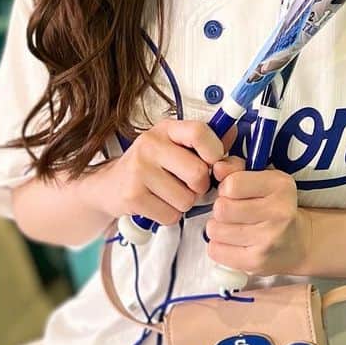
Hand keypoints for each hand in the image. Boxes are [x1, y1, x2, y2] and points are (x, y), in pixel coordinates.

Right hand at [94, 119, 226, 227]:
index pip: (199, 133)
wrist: (110, 185)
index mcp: (167, 129)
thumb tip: (235, 134)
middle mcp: (150, 145)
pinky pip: (171, 215)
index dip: (215, 151)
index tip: (214, 162)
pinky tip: (157, 204)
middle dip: (200, 186)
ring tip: (168, 193)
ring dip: (184, 203)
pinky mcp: (132, 196)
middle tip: (187, 184)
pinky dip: (169, 215)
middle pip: (198, 174)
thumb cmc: (151, 166)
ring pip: (187, 199)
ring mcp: (139, 170)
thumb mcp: (177, 147)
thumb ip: (208, 144)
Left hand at [205, 158, 312, 276]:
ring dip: (218, 227)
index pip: (232, 184)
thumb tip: (217, 168)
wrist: (298, 243)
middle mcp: (278, 213)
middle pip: (222, 208)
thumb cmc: (274, 206)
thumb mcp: (262, 179)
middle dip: (221, 208)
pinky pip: (216, 251)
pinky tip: (232, 242)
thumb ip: (236, 169)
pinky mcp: (257, 262)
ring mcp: (268, 240)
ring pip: (215, 230)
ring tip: (231, 227)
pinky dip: (218, 246)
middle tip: (231, 212)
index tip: (234, 192)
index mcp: (280, 187)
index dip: (226, 187)